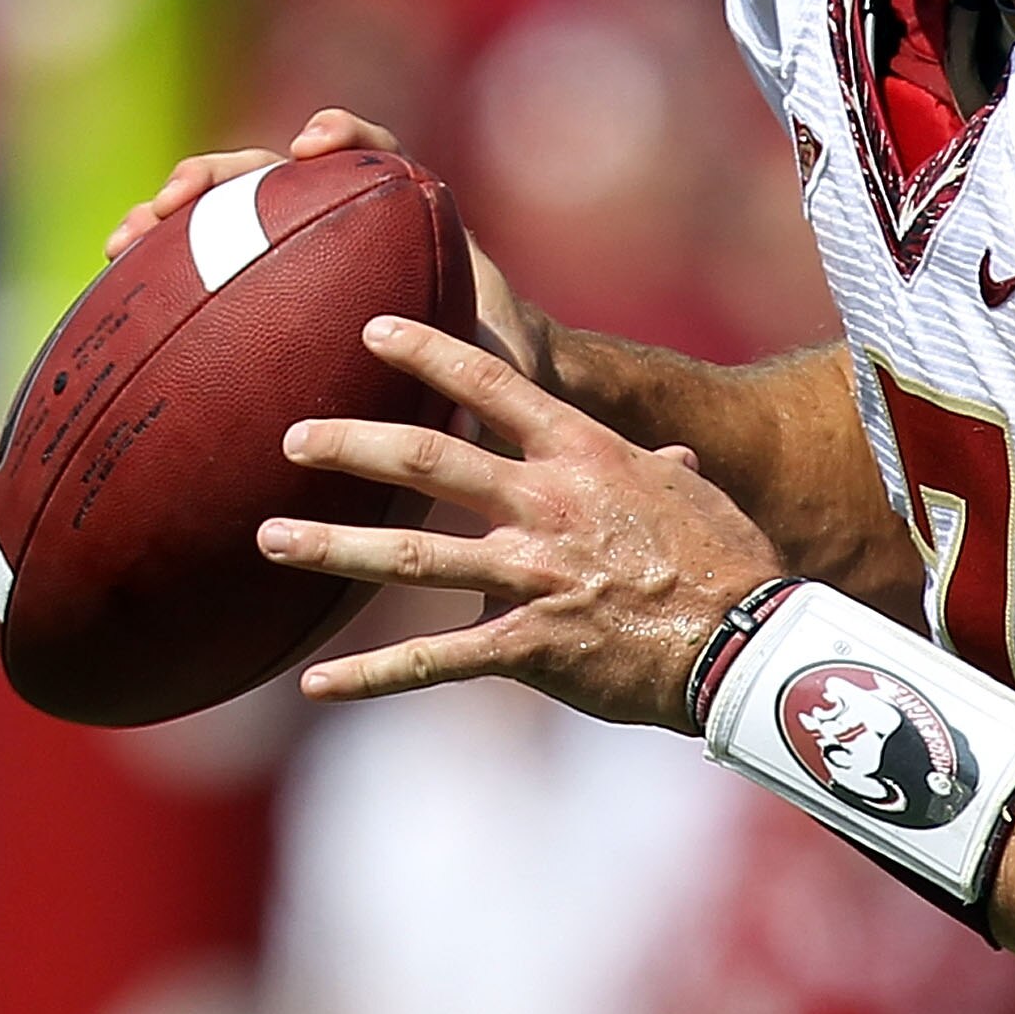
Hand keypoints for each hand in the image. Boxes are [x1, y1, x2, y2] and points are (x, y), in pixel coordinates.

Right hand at [103, 107, 553, 385]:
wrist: (484, 380)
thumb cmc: (494, 366)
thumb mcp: (491, 375)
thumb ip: (476, 386)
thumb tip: (459, 432)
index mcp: (405, 220)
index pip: (375, 151)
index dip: (344, 136)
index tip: (309, 148)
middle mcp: (343, 221)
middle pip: (271, 174)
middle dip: (217, 174)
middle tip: (175, 199)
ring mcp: (298, 247)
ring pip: (225, 214)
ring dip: (172, 215)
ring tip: (124, 242)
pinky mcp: (267, 282)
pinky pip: (212, 268)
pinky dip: (169, 273)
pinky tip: (119, 295)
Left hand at [257, 316, 786, 730]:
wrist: (744, 643)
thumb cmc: (727, 561)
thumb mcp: (690, 496)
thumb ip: (660, 469)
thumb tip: (667, 453)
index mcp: (583, 456)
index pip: (493, 387)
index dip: (429, 352)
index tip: (373, 328)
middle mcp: (545, 505)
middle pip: (428, 460)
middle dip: (353, 444)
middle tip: (292, 437)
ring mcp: (530, 575)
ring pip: (409, 554)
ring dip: (332, 546)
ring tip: (270, 538)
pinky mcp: (526, 645)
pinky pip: (431, 661)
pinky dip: (368, 676)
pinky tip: (314, 685)